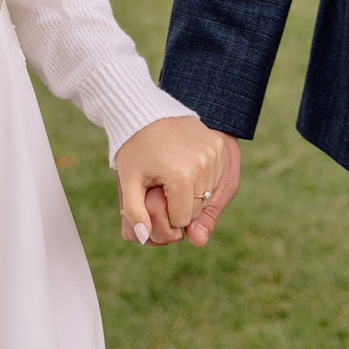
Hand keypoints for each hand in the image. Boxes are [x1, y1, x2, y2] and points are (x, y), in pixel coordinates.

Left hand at [113, 118, 234, 246]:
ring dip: (192, 191)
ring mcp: (213, 155)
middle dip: (179, 204)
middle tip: (162, 183)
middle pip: (197, 208)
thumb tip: (143, 237)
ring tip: (172, 171)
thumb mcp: (130, 182)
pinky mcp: (218, 147)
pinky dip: (202, 177)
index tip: (155, 195)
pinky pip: (214, 177)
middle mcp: (202, 165)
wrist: (146, 111)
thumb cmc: (135, 148)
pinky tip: (185, 163)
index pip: (182, 219)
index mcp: (180, 176)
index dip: (166, 213)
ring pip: (207, 195)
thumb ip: (136, 213)